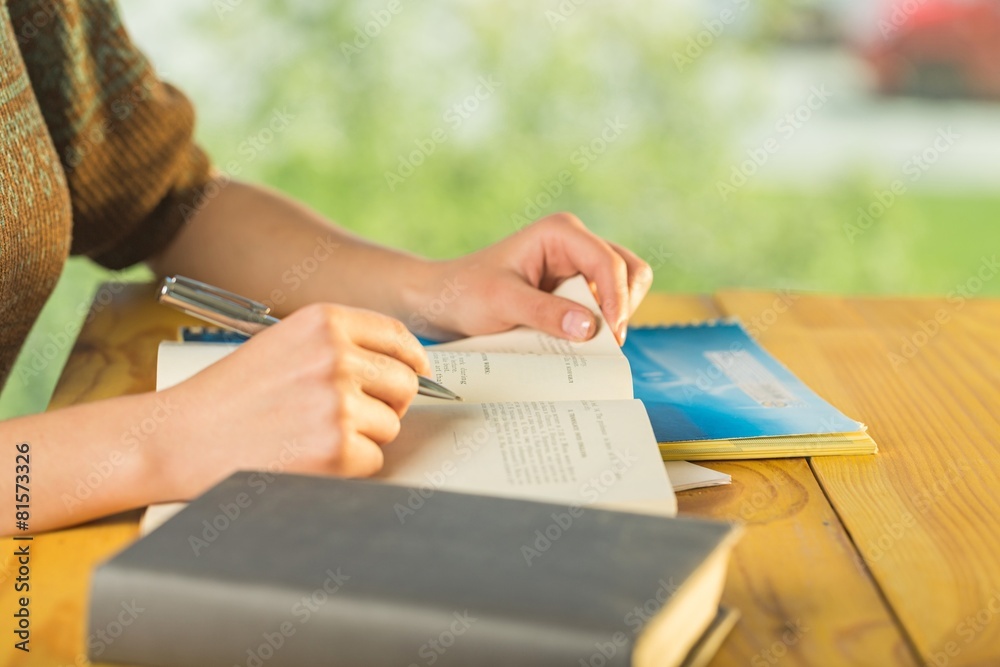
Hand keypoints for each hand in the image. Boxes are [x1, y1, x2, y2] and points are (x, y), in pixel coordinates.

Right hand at [156, 303, 429, 498]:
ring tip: (314, 435)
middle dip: (390, 403)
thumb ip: (338, 346)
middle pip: (405, 383)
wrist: (180, 437)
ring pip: (391, 425)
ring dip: (364, 436)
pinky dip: (350, 466)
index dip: (412, 360)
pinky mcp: (337, 448)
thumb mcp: (283, 343)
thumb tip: (398, 366)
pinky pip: (373, 459)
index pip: (397, 337)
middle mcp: (336, 356)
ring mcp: (339, 403)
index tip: (416, 374)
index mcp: (324, 322)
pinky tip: (311, 457)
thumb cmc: (229, 394)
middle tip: (358, 415)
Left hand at [410, 213, 651, 343]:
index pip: (607, 262)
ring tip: (595, 344)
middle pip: (628, 271)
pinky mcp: (574, 290)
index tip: (612, 334)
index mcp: (561, 233)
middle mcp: (575, 245)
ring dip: (616, 316)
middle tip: (608, 342)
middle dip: (624, 305)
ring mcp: (577, 267)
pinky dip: (602, 324)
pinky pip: (605, 306)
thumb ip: (545, 312)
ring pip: (624, 288)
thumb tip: (590, 328)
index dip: (617, 298)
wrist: (442, 301)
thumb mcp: (502, 302)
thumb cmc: (465, 292)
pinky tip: (583, 343)